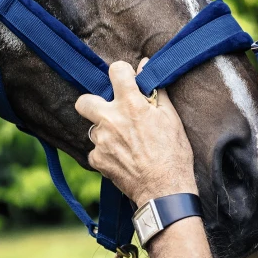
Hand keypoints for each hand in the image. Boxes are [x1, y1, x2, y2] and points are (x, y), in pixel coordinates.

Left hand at [75, 59, 197, 205]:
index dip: (122, 73)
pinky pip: (95, 150)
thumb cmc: (173, 154)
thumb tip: (146, 66)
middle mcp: (110, 120)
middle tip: (109, 111)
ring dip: (104, 132)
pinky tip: (122, 158)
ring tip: (125, 142)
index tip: (126, 80)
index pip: (115, 71)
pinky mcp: (97, 159)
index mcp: (131, 105)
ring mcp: (101, 141)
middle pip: (84, 101)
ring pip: (93, 128)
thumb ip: (155, 90)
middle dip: (93, 103)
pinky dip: (106, 153)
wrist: (165, 190)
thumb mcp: (171, 118)